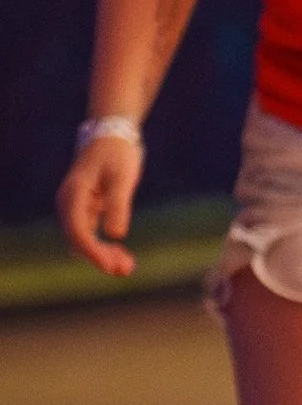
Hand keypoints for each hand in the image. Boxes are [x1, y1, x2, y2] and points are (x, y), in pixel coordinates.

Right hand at [57, 130, 143, 277]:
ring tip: (128, 267)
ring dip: (103, 255)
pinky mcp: (87, 209)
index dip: (93, 252)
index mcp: (73, 194)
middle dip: (100, 257)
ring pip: (84, 240)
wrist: (113, 134)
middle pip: (78, 240)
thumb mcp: (122, 177)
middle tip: (126, 270)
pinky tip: (123, 256)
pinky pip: (91, 234)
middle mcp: (69, 203)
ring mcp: (76, 207)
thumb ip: (118, 204)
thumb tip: (116, 234)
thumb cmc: (117, 153)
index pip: (78, 230)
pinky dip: (104, 246)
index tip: (111, 266)